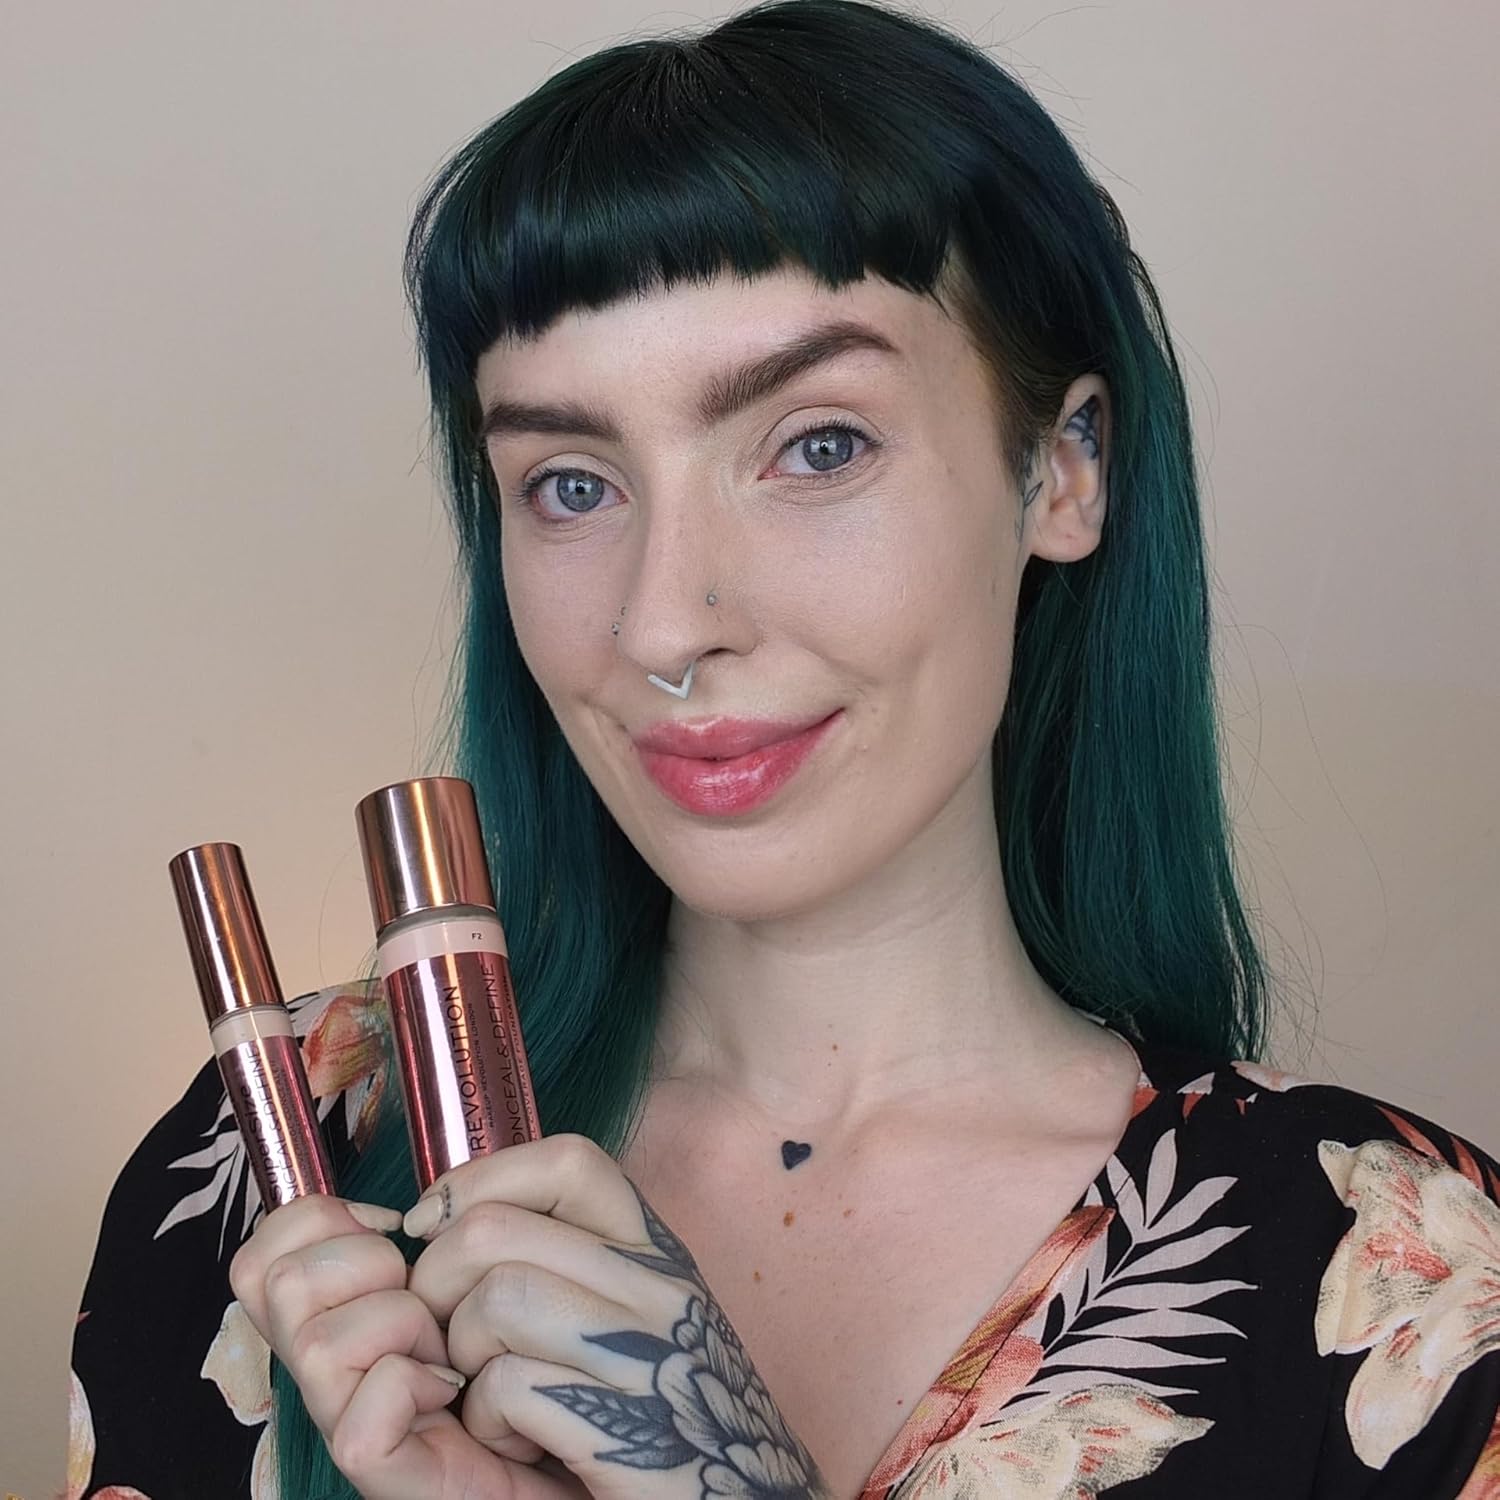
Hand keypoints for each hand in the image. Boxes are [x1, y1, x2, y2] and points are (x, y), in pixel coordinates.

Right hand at [228, 1193, 581, 1498]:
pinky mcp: (375, 1472)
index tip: (390, 1231)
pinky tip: (451, 1391)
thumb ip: (417, 1233)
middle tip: (424, 1299)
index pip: (258, 1257)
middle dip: (370, 1264)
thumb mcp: (458, 1265)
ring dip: (403, 1323)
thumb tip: (401, 1218)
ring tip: (445, 1346)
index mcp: (327, 1314)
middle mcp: (319, 1370)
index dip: (316, 1221)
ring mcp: (339, 1423)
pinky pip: (363, 1414)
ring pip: (319, 1343)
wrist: (560, 1421)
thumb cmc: (511, 1339)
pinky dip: (414, 1386)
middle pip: (279, 1284)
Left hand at [403, 1133, 829, 1498]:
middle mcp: (658, 1286)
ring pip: (497, 1300)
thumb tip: (446, 1219)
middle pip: (496, 1232)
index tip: (433, 1228)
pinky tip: (520, 1444)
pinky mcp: (631, 1430)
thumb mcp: (630, 1320)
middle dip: (438, 1286)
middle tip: (446, 1340)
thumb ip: (563, 1262)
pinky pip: (511, 1387)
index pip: (565, 1162)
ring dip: (466, 1359)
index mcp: (653, 1250)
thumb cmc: (662, 1418)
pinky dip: (489, 1423)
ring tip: (489, 1399)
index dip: (479, 1182)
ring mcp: (649, 1354)